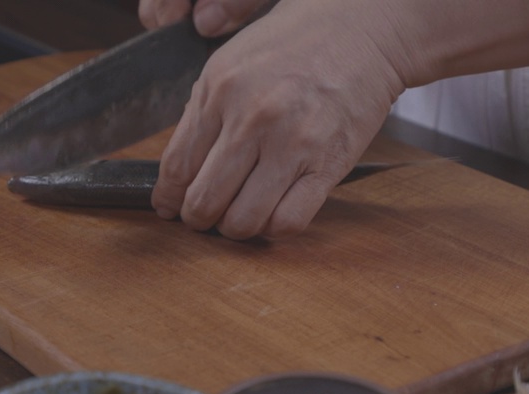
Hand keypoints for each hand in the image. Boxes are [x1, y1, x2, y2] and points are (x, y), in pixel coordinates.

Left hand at [151, 0, 409, 238]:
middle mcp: (251, 119)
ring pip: (244, 220)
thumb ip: (204, 112)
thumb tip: (182, 169)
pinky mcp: (327, 165)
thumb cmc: (296, 45)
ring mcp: (291, 144)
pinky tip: (274, 214)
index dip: (168, 198)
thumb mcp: (232, 62)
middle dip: (197, 219)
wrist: (361, 30)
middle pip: (204, 199)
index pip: (177, 166)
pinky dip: (275, 228)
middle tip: (203, 219)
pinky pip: (289, 222)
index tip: (168, 209)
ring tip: (239, 218)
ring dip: (235, 229)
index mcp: (219, 89)